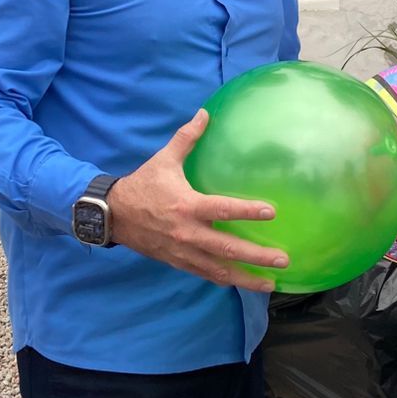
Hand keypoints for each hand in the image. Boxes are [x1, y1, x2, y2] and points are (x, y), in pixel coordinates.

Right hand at [108, 108, 287, 292]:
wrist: (113, 215)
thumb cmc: (142, 185)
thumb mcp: (164, 160)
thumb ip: (187, 138)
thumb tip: (205, 113)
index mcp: (186, 205)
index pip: (222, 209)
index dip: (247, 211)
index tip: (271, 212)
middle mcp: (187, 233)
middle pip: (227, 248)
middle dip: (256, 256)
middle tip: (283, 260)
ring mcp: (183, 251)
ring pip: (219, 270)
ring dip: (246, 278)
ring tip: (270, 284)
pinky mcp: (178, 262)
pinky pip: (205, 274)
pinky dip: (224, 279)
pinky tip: (242, 282)